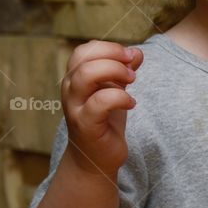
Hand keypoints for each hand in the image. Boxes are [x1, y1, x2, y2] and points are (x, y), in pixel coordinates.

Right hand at [60, 40, 142, 176]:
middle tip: (132, 72)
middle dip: (114, 58)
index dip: (109, 48)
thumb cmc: (105, 120)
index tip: (130, 57)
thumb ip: (124, 69)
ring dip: (115, 72)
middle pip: (84, 59)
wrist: (96, 159)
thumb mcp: (116, 89)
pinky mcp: (85, 125)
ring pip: (86, 76)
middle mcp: (70, 90)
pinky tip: (131, 103)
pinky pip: (99, 102)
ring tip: (131, 82)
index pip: (84, 50)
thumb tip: (137, 52)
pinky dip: (120, 98)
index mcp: (75, 78)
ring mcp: (75, 108)